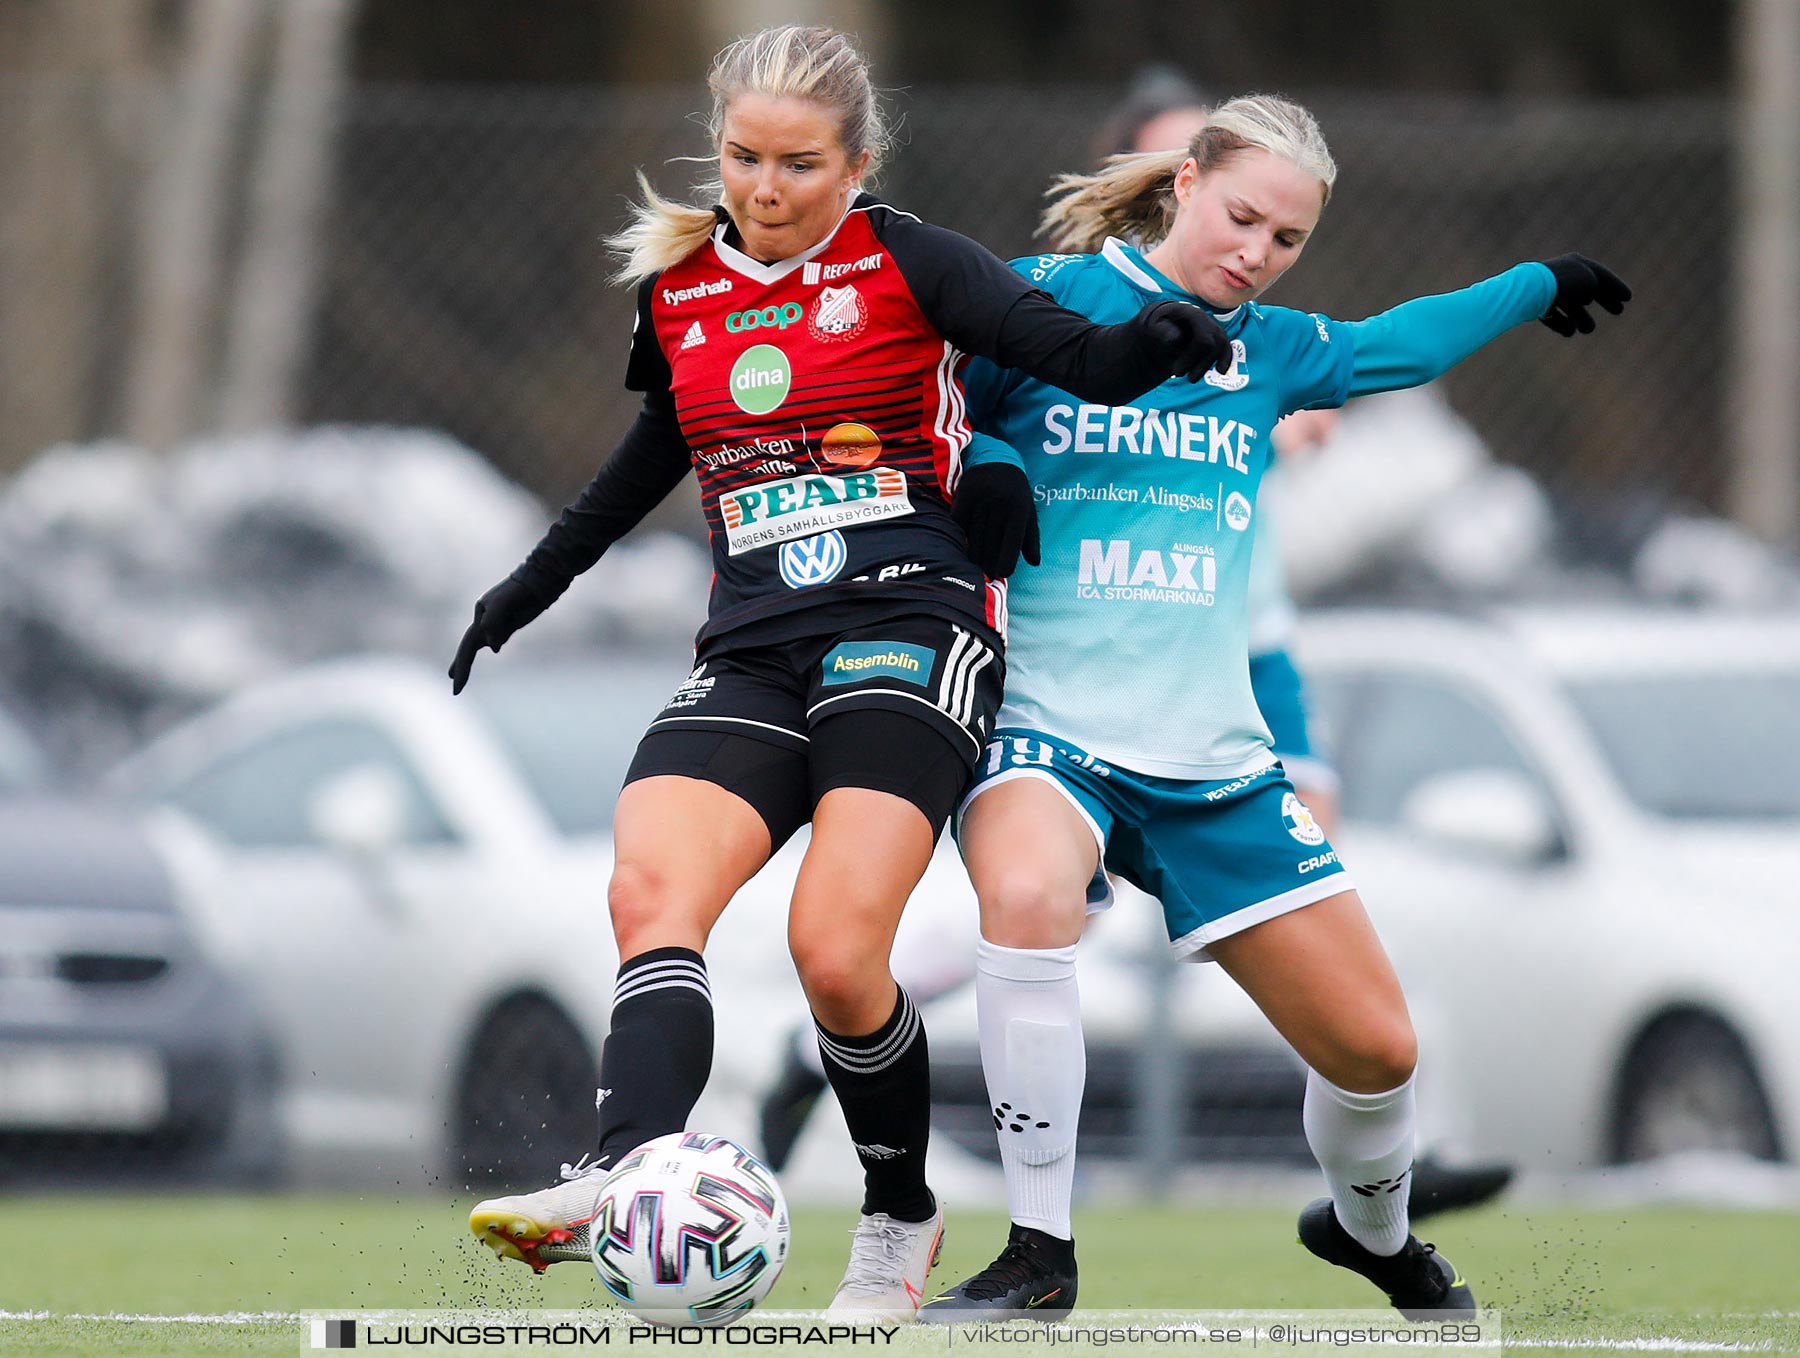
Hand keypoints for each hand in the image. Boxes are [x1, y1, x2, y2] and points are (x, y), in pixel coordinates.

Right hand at [447, 576, 554, 693]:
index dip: (462, 666)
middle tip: (455, 687)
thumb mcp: (502, 604)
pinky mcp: (512, 623)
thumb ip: (493, 624)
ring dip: (471, 655)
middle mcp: (485, 619)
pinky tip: (493, 649)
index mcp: (480, 615)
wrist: (539, 581)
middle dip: (461, 666)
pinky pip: (499, 636)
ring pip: (482, 642)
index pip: (467, 646)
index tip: (456, 684)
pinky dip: (493, 644)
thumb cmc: (519, 591)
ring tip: (461, 668)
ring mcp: (498, 622)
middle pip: (469, 647)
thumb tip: (493, 649)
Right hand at [952, 460, 1040, 578]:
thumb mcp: (1028, 511)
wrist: (996, 461)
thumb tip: (1035, 563)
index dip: (1007, 559)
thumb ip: (1031, 537)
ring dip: (974, 553)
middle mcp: (1001, 502)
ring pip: (976, 533)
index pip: (1013, 539)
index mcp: (1019, 507)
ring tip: (973, 568)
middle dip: (989, 560)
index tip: (1002, 574)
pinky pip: (961, 521)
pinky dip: (961, 536)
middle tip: (985, 576)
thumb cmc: (1015, 493)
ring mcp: (982, 497)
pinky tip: (961, 549)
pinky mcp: (965, 493)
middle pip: (992, 540)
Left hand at [1134, 298, 1234, 379]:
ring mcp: (1213, 327)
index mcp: (1192, 314)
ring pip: (1221, 348)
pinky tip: (1220, 371)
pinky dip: (1225, 360)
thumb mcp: (1153, 326)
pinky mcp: (1217, 337)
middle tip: (1177, 375)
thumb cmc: (1157, 326)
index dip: (1192, 359)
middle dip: (1199, 366)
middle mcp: (1207, 319)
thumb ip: (1162, 331)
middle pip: (1214, 345)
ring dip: (1206, 366)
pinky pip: (1226, 348)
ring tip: (1190, 378)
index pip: (1203, 339)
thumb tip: (1177, 337)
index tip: (1176, 372)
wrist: (1163, 321)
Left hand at [1539, 254, 1630, 335]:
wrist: (1532, 290)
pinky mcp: (1537, 305)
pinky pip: (1554, 316)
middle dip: (1604, 300)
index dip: (1615, 286)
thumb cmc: (1565, 283)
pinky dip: (1563, 324)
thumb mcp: (1591, 282)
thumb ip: (1597, 287)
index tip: (1628, 298)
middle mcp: (1563, 275)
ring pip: (1571, 306)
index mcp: (1576, 264)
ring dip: (1582, 319)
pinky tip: (1569, 329)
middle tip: (1619, 311)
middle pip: (1588, 289)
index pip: (1601, 275)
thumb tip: (1590, 296)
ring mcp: (1549, 290)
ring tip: (1587, 329)